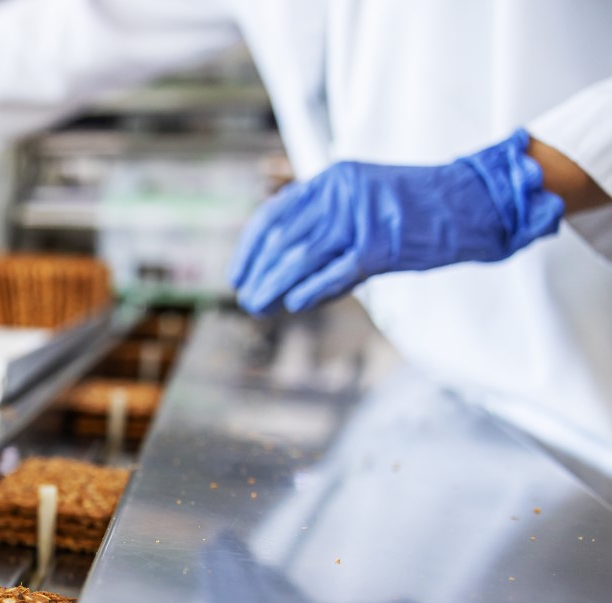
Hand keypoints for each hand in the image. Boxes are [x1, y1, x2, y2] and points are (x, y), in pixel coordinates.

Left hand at [230, 129, 564, 316]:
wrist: (479, 201)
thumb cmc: (422, 206)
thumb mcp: (366, 198)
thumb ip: (329, 219)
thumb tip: (286, 259)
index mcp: (333, 179)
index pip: (275, 214)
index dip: (251, 247)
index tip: (239, 274)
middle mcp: (341, 194)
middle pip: (282, 238)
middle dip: (258, 272)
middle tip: (246, 299)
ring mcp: (361, 218)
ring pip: (301, 257)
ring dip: (274, 286)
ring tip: (258, 306)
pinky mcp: (381, 245)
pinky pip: (334, 273)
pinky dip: (311, 290)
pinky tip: (294, 304)